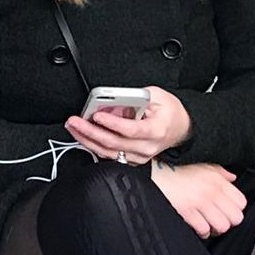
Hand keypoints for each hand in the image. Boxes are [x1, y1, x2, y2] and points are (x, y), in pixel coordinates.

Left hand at [65, 86, 191, 163]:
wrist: (180, 128)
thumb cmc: (168, 112)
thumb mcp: (157, 95)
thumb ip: (135, 97)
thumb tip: (112, 102)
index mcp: (156, 130)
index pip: (131, 130)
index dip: (112, 123)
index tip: (97, 116)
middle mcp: (146, 147)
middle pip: (114, 143)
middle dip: (90, 131)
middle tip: (75, 121)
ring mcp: (138, 156)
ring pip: (108, 152)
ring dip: (87, 139)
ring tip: (73, 127)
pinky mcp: (130, 159)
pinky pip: (108, 155)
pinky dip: (93, 145)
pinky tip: (82, 136)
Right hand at [149, 162, 244, 237]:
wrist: (154, 172)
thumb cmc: (176, 169)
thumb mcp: (201, 164)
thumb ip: (220, 171)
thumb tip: (232, 178)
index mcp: (217, 180)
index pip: (241, 202)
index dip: (235, 209)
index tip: (227, 210)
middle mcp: (211, 191)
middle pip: (235, 217)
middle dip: (228, 221)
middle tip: (219, 219)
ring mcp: (199, 202)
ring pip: (222, 226)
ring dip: (215, 228)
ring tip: (208, 224)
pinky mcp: (187, 211)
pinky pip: (204, 230)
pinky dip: (202, 231)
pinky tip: (196, 226)